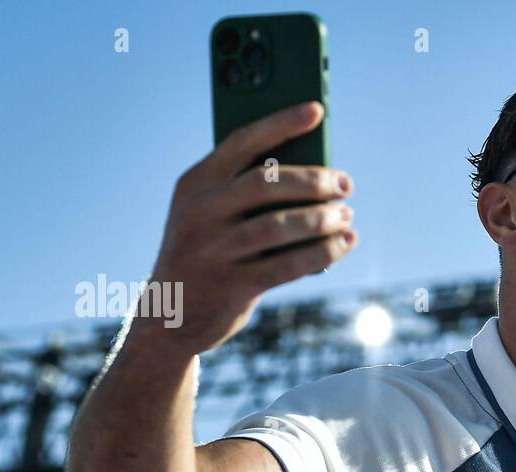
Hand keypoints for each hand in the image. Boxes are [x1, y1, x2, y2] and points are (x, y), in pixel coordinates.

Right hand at [136, 101, 357, 356]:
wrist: (168, 318)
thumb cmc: (203, 254)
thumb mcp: (206, 215)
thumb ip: (241, 192)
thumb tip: (310, 175)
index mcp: (194, 184)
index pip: (242, 141)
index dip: (282, 123)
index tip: (317, 110)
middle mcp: (200, 212)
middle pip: (266, 183)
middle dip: (313, 180)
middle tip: (345, 183)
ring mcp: (215, 250)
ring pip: (280, 226)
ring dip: (322, 219)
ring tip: (347, 215)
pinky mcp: (234, 285)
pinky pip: (288, 264)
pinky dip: (323, 252)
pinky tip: (345, 243)